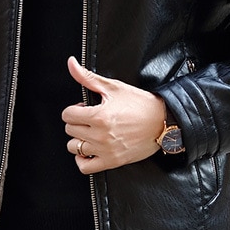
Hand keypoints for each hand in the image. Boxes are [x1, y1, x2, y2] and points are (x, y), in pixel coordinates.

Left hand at [62, 56, 165, 173]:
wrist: (162, 121)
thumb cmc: (140, 103)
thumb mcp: (113, 87)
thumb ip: (88, 77)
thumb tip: (71, 63)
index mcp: (99, 115)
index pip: (67, 115)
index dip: (73, 109)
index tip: (84, 108)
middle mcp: (101, 135)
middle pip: (70, 130)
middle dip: (76, 122)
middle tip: (89, 118)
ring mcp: (106, 150)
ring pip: (74, 147)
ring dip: (78, 138)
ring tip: (89, 132)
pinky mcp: (112, 162)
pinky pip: (85, 167)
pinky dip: (82, 159)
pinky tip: (88, 149)